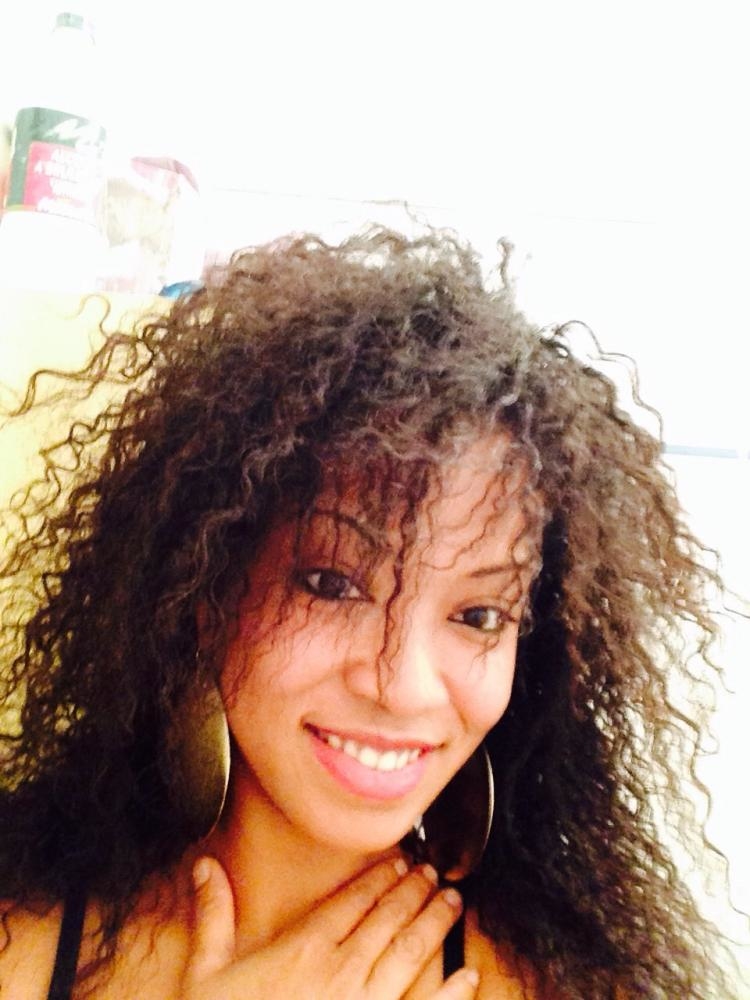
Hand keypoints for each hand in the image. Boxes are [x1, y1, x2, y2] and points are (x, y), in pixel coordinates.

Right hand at [180, 855, 479, 999]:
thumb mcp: (206, 973)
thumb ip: (213, 916)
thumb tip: (204, 866)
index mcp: (303, 949)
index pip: (352, 900)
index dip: (379, 876)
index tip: (399, 860)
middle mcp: (340, 972)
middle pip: (386, 919)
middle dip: (414, 890)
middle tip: (434, 872)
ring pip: (408, 953)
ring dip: (433, 923)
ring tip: (452, 900)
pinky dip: (450, 993)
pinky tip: (468, 976)